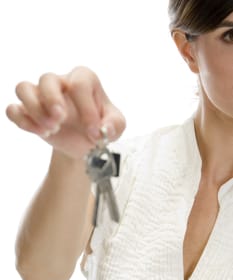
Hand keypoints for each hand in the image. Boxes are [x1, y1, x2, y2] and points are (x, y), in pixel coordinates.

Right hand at [6, 66, 125, 159]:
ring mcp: (41, 96)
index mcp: (84, 80)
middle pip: (46, 78)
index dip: (87, 110)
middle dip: (52, 101)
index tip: (94, 132)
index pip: (80, 84)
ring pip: (23, 88)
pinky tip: (39, 132)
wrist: (84, 142)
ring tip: (50, 130)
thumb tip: (104, 130)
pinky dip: (21, 120)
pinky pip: (13, 109)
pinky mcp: (28, 111)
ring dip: (34, 110)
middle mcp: (60, 83)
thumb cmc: (100, 126)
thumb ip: (115, 125)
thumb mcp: (116, 126)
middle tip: (60, 121)